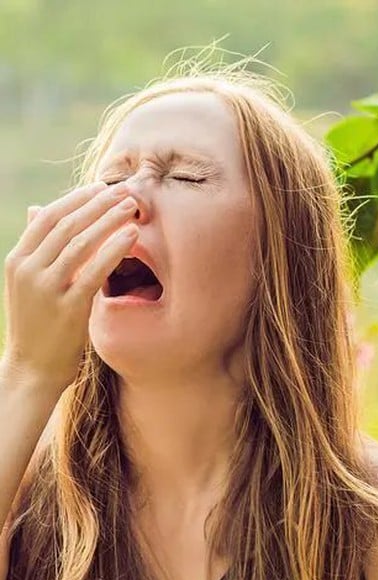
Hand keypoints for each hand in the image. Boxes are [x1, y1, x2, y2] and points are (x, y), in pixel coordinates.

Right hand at [1, 182, 139, 390]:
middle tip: (125, 190)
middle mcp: (27, 269)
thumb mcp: (31, 283)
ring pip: (80, 242)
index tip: (102, 187)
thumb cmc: (38, 325)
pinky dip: (114, 248)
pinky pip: (93, 270)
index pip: (48, 216)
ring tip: (133, 206)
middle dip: (98, 202)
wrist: (31, 369)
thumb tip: (39, 209)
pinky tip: (133, 235)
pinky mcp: (66, 307)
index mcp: (18, 259)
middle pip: (66, 223)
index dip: (77, 199)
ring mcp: (45, 288)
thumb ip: (39, 249)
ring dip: (109, 219)